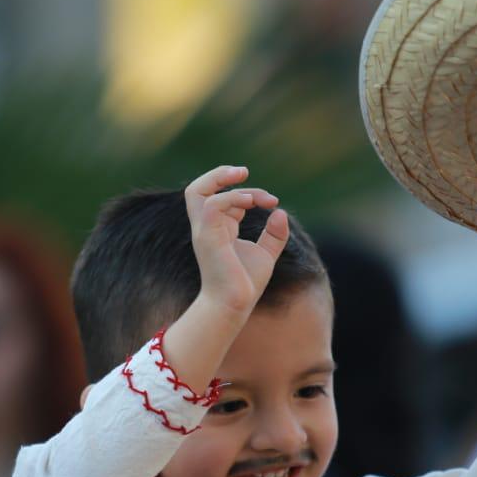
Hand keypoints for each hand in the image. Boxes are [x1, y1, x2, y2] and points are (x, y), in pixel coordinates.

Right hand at [184, 165, 290, 314]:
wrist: (234, 304)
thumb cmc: (245, 283)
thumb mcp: (265, 254)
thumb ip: (274, 235)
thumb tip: (280, 212)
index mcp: (219, 229)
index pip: (225, 198)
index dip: (250, 192)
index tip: (273, 201)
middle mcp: (208, 226)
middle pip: (198, 189)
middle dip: (219, 174)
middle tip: (244, 172)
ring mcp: (205, 231)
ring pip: (196, 191)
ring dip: (220, 179)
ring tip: (245, 177)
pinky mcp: (208, 237)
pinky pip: (212, 205)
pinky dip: (231, 197)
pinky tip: (251, 202)